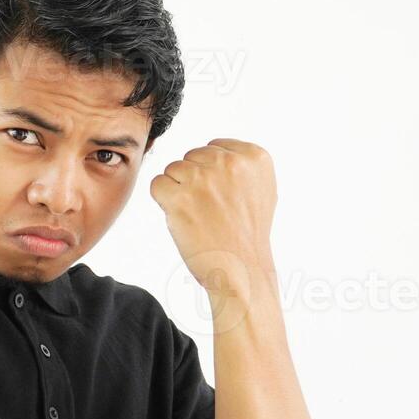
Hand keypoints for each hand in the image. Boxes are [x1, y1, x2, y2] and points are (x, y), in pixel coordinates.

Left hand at [149, 138, 276, 294]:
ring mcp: (204, 178)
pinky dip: (164, 202)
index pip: (214, 148)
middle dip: (194, 181)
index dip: (212, 175)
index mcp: (254, 157)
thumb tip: (210, 150)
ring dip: (178, 191)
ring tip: (198, 215)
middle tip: (210, 210)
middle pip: (192, 156)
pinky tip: (183, 219)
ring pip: (173, 169)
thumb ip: (240, 165)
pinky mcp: (180, 196)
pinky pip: (157, 184)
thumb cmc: (247, 235)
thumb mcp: (261, 189)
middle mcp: (230, 163)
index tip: (223, 199)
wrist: (242, 271)